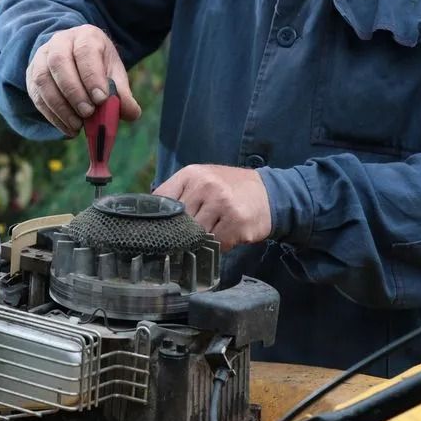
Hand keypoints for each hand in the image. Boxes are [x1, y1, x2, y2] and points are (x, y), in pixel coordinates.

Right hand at [26, 24, 141, 136]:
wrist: (74, 58)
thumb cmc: (98, 66)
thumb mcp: (114, 73)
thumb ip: (122, 93)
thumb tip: (132, 113)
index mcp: (85, 36)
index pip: (85, 51)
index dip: (91, 75)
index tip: (101, 99)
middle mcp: (60, 42)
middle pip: (59, 62)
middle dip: (74, 92)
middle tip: (88, 113)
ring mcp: (42, 58)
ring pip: (43, 79)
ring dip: (60, 106)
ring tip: (77, 126)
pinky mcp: (32, 76)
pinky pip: (37, 96)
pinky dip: (52, 115)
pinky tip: (67, 128)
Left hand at [153, 164, 271, 250]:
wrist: (269, 193)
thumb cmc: (229, 189)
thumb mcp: (201, 180)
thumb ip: (178, 195)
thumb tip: (151, 219)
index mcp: (191, 174)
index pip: (161, 201)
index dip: (159, 219)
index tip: (160, 229)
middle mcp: (205, 186)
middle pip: (179, 222)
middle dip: (183, 232)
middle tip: (192, 234)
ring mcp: (222, 203)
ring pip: (196, 235)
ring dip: (202, 241)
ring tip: (214, 231)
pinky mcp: (237, 222)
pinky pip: (216, 245)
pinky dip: (219, 246)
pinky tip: (227, 236)